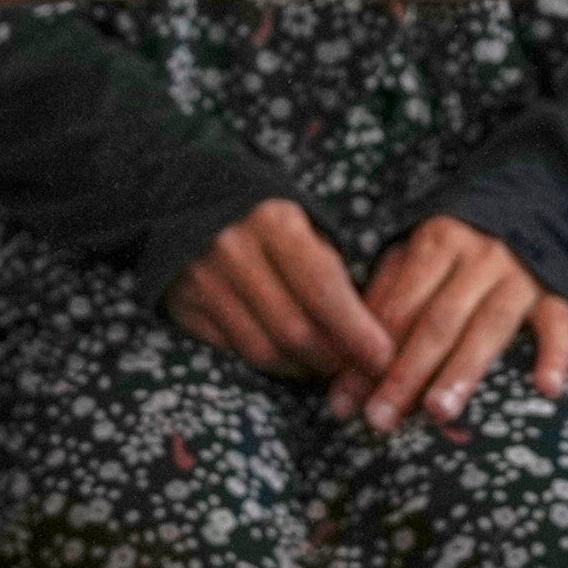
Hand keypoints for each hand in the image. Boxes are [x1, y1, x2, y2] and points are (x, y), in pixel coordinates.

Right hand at [167, 196, 394, 387]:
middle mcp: (234, 250)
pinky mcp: (185, 305)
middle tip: (355, 369)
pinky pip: (233, 350)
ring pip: (262, 350)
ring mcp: (203, 281)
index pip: (323, 289)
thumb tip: (368, 333)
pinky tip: (286, 358)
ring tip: (322, 366)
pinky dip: (267, 361)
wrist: (189, 197)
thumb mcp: (304, 226)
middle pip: (293, 330)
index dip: (357, 332)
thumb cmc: (268, 222)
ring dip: (300, 369)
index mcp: (274, 223)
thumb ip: (331, 271)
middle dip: (331, 359)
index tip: (383, 358)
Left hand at [347, 213, 567, 434]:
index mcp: (437, 243)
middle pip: (437, 322)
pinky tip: (547, 389)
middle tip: (380, 420)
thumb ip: (387, 301)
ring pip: (490, 326)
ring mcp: (521, 275)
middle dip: (405, 374)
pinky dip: (555, 355)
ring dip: (463, 370)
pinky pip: (558, 324)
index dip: (368, 358)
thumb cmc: (460, 248)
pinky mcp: (557, 292)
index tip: (346, 404)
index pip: (397, 310)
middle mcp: (480, 256)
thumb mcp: (417, 257)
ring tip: (439, 412)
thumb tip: (348, 366)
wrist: (533, 206)